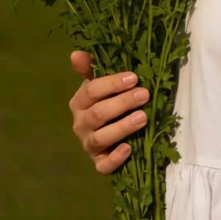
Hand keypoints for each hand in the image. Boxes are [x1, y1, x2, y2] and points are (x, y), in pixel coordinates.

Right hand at [68, 50, 149, 174]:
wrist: (108, 137)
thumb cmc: (106, 103)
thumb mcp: (100, 85)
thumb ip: (90, 69)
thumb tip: (75, 54)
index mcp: (79, 102)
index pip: (91, 91)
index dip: (112, 84)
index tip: (134, 78)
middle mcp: (80, 124)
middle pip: (98, 114)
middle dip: (122, 103)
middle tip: (144, 94)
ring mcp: (88, 145)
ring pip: (101, 138)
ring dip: (122, 127)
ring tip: (143, 117)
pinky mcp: (98, 163)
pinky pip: (103, 165)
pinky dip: (115, 158)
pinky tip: (129, 149)